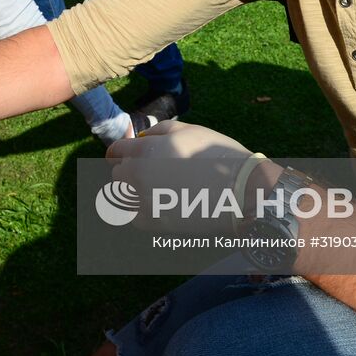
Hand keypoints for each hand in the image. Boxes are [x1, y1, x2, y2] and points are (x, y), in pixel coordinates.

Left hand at [105, 121, 263, 234]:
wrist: (242, 190)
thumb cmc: (217, 154)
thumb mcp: (188, 130)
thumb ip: (157, 131)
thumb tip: (139, 137)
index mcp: (145, 151)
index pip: (114, 152)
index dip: (122, 152)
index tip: (131, 155)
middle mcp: (139, 177)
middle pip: (118, 174)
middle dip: (130, 170)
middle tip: (153, 170)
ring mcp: (146, 203)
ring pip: (124, 198)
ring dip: (135, 192)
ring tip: (159, 188)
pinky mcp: (156, 224)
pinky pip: (135, 217)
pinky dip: (142, 211)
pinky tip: (160, 203)